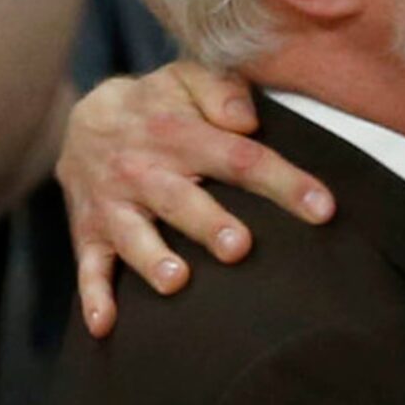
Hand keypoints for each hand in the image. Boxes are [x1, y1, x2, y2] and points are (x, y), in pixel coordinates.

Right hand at [57, 61, 334, 335]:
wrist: (81, 118)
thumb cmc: (160, 106)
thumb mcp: (186, 79)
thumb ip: (222, 89)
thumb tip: (249, 120)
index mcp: (178, 133)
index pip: (239, 158)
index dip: (282, 182)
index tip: (323, 209)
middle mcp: (143, 169)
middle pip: (181, 199)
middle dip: (209, 224)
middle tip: (239, 248)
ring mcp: (113, 204)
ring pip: (133, 235)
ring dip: (153, 259)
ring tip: (177, 281)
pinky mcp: (89, 231)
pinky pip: (89, 265)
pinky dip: (93, 296)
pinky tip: (104, 325)